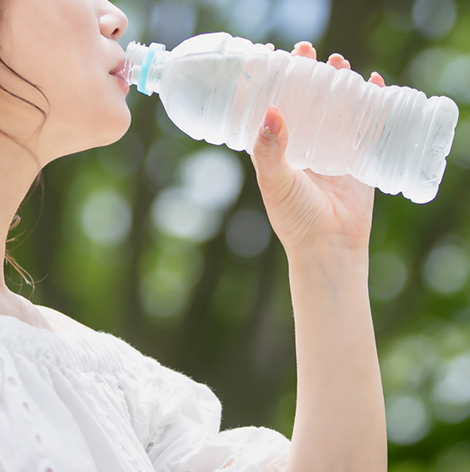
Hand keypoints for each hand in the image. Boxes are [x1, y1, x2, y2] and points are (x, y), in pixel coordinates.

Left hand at [251, 42, 385, 256]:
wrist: (329, 247)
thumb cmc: (295, 219)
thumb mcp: (275, 182)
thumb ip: (269, 151)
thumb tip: (270, 111)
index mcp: (278, 151)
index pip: (272, 110)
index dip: (272, 85)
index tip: (272, 59)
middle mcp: (303, 148)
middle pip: (305, 102)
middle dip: (307, 76)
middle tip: (308, 52)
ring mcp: (331, 152)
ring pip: (335, 109)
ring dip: (338, 84)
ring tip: (338, 63)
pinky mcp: (357, 159)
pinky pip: (365, 125)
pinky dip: (370, 104)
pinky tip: (374, 85)